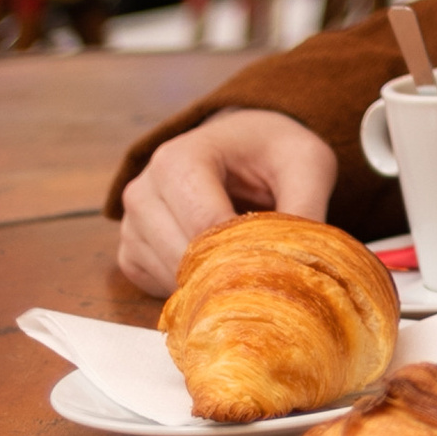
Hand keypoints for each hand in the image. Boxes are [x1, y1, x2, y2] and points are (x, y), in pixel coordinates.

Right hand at [114, 108, 338, 294]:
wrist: (244, 144)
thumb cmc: (273, 150)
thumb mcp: (306, 163)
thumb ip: (306, 208)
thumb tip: (301, 269)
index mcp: (179, 159)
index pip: (204, 228)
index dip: (245, 255)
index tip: (279, 267)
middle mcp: (143, 191)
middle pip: (182, 259)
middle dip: (229, 274)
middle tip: (269, 274)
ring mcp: (131, 225)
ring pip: (170, 280)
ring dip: (210, 285)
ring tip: (247, 263)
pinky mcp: (131, 253)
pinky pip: (158, 289)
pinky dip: (191, 291)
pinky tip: (218, 266)